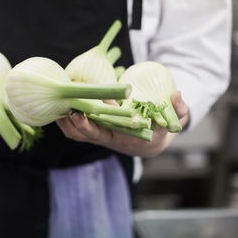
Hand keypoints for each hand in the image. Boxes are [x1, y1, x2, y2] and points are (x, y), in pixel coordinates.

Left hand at [56, 91, 189, 156]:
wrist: (150, 144)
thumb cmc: (161, 129)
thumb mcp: (175, 121)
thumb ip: (178, 109)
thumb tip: (177, 93)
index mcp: (135, 139)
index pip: (123, 130)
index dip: (113, 117)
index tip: (105, 104)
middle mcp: (116, 141)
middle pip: (96, 136)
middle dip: (85, 125)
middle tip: (75, 110)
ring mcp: (103, 139)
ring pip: (81, 136)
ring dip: (69, 123)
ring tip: (60, 107)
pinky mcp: (94, 135)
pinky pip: (76, 133)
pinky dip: (66, 123)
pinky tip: (58, 109)